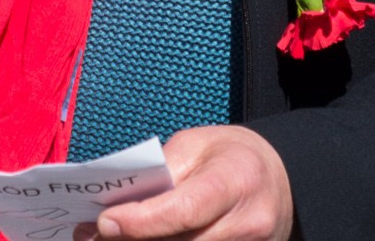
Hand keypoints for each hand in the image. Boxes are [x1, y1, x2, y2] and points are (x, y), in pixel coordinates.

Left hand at [82, 126, 292, 240]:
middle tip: (90, 237)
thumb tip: (118, 202)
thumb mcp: (197, 144)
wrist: (284, 182)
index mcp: (236, 179)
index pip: (184, 210)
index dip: (141, 221)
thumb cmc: (232, 156)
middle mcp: (248, 223)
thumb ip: (162, 170)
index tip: (104, 222)